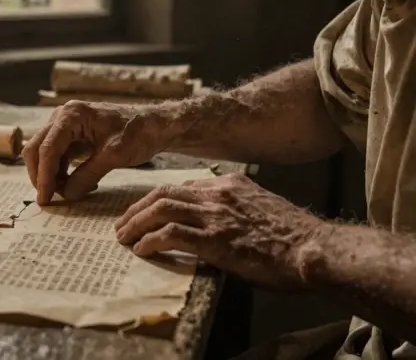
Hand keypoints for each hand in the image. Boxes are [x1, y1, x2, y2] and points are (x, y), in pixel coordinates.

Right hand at [23, 101, 171, 204]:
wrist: (155, 125)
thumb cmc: (138, 133)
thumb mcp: (113, 156)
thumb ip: (87, 175)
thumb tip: (66, 195)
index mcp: (71, 115)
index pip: (47, 149)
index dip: (44, 176)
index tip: (45, 199)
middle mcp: (63, 116)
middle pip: (36, 148)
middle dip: (40, 175)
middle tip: (49, 199)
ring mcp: (66, 125)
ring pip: (44, 153)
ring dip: (51, 175)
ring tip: (70, 192)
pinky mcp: (72, 135)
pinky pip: (57, 155)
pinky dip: (61, 172)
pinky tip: (79, 184)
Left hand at [114, 173, 324, 288]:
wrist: (314, 249)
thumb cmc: (293, 237)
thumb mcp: (261, 210)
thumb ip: (234, 210)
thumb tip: (214, 224)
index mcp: (230, 185)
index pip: (182, 186)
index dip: (157, 200)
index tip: (145, 212)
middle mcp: (218, 194)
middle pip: (163, 193)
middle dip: (137, 209)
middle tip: (122, 224)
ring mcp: (216, 215)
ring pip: (160, 209)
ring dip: (136, 224)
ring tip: (124, 237)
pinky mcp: (215, 239)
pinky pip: (171, 234)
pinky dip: (151, 241)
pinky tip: (142, 251)